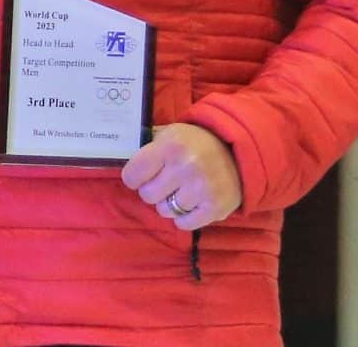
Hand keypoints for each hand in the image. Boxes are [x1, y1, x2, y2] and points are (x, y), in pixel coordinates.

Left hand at [121, 123, 241, 231]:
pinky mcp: (216, 207)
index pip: (132, 175)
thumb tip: (120, 159)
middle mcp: (186, 167)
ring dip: (169, 204)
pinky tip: (191, 203)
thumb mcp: (169, 134)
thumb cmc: (195, 142)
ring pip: (165, 211)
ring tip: (181, 191)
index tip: (142, 176)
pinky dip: (184, 217)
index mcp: (170, 146)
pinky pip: (184, 223)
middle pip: (147, 196)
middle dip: (153, 190)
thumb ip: (147, 147)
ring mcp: (202, 189)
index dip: (134, 177)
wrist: (238, 150)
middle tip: (165, 183)